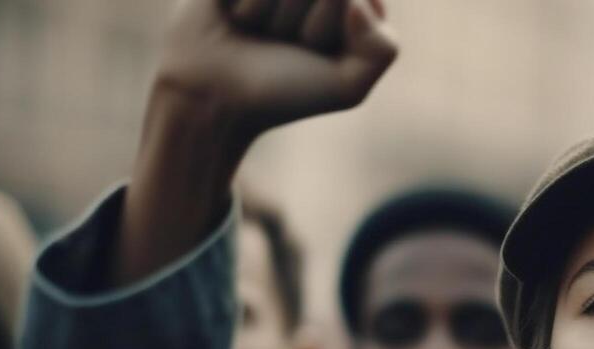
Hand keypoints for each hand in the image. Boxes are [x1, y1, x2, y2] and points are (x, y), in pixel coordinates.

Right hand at [114, 0, 395, 284]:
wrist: (211, 94)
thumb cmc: (282, 91)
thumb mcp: (348, 86)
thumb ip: (382, 49)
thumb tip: (358, 2)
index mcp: (351, 5)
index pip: (360, 0)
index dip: (331, 31)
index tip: (313, 52)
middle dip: (303, 21)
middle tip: (281, 41)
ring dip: (270, 8)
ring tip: (257, 28)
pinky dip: (246, 0)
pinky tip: (234, 12)